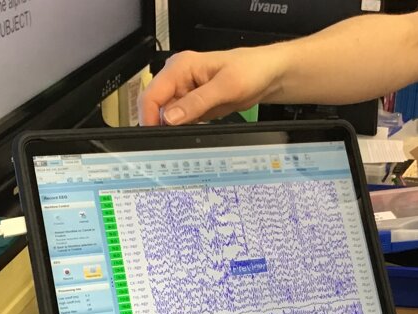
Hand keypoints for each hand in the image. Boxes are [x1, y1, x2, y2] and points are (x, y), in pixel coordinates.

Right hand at [138, 47, 286, 125]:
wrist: (268, 76)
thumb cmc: (251, 71)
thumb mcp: (225, 87)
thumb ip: (196, 102)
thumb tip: (170, 117)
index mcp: (180, 67)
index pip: (152, 94)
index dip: (149, 117)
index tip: (155, 135)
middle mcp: (178, 78)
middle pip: (155, 106)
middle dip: (160, 124)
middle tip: (171, 141)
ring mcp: (185, 93)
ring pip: (166, 116)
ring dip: (173, 128)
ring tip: (188, 135)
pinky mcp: (193, 105)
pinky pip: (180, 120)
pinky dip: (184, 129)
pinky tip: (193, 132)